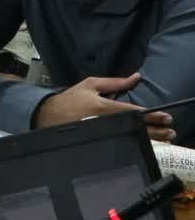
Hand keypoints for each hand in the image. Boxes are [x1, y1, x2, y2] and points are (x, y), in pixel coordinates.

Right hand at [34, 73, 174, 141]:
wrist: (49, 116)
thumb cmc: (71, 99)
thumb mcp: (91, 84)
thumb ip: (115, 82)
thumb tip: (136, 77)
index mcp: (102, 107)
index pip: (132, 112)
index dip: (150, 115)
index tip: (165, 117)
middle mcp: (104, 122)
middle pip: (134, 127)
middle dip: (155, 130)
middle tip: (170, 131)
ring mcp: (101, 134)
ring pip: (130, 137)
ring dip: (150, 138)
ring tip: (164, 137)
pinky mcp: (98, 141)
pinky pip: (120, 142)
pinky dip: (135, 142)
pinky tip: (146, 142)